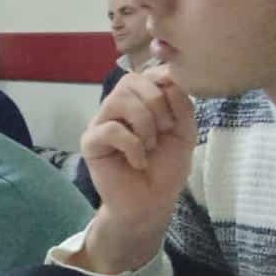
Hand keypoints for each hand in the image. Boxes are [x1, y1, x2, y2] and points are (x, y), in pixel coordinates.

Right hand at [79, 69, 197, 268]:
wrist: (151, 203)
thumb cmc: (166, 168)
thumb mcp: (185, 133)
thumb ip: (182, 105)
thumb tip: (170, 81)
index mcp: (140, 101)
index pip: (147, 72)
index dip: (164, 80)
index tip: (177, 104)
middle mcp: (117, 107)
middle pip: (131, 81)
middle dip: (156, 103)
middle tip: (166, 129)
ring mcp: (101, 123)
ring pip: (119, 100)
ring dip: (144, 123)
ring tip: (151, 146)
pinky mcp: (90, 142)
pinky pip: (110, 130)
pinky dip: (132, 146)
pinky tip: (137, 161)